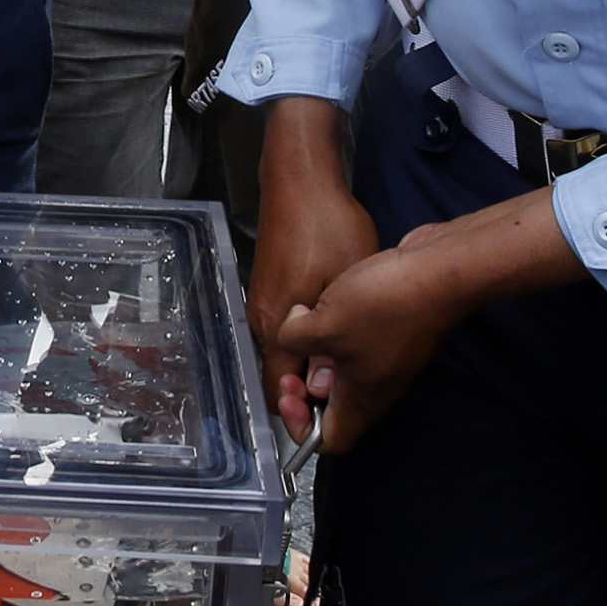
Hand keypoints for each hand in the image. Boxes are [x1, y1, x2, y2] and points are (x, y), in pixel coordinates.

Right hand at [247, 102, 378, 443]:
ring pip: (282, 352)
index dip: (298, 414)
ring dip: (306, 370)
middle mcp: (262, 319)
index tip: (320, 426)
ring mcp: (263, 302)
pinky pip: (284, 331)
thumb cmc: (329, 229)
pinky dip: (304, 346)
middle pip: (278, 373)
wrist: (302, 179)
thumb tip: (324, 383)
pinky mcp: (271, 287)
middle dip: (304, 395)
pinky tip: (332, 344)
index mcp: (276, 325)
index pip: (279, 388)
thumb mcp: (344, 285)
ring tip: (340, 379)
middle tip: (338, 404)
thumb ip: (332, 339)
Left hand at [277, 234, 473, 451]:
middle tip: (293, 355)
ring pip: (342, 370)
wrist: (441, 271)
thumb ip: (292, 341)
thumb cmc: (388, 306)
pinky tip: (327, 304)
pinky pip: (355, 344)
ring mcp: (388, 359)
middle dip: (304, 384)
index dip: (301, 425)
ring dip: (318, 352)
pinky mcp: (392, 333)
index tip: (289, 394)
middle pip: (333, 405)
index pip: (330, 440)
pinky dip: (335, 330)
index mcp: (362, 400)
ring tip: (306, 324)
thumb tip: (292, 336)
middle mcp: (377, 386)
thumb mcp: (323, 325)